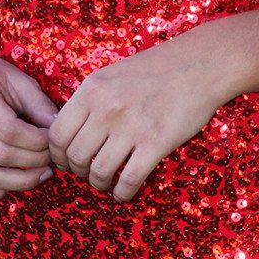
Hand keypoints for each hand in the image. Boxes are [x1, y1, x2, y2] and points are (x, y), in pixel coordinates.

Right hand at [0, 52, 60, 201]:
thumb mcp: (17, 80)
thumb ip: (39, 105)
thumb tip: (60, 132)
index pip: (10, 131)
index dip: (38, 142)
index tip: (52, 141)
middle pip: (0, 155)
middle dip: (34, 162)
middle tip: (51, 158)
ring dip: (20, 182)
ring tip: (40, 174)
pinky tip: (12, 186)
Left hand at [46, 28, 236, 202]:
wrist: (200, 64)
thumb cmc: (156, 69)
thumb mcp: (111, 75)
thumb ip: (89, 100)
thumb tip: (68, 130)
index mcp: (92, 90)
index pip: (58, 133)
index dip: (58, 154)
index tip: (66, 161)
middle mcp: (107, 108)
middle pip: (75, 155)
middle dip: (77, 171)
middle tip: (86, 173)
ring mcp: (131, 126)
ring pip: (99, 171)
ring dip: (99, 184)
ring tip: (106, 183)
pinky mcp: (156, 142)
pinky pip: (130, 179)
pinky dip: (123, 193)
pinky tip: (124, 193)